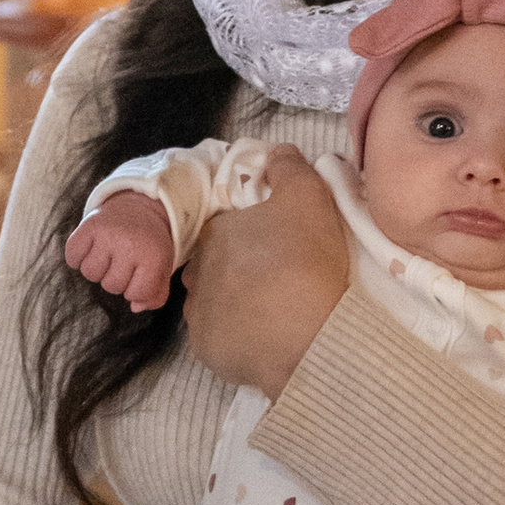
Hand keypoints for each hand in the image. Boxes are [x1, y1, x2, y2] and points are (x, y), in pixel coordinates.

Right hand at [66, 191, 176, 312]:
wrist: (138, 208)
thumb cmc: (148, 245)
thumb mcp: (161, 268)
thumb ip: (155, 294)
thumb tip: (135, 307)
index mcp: (154, 256)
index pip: (135, 294)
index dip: (134, 290)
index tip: (138, 274)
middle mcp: (130, 244)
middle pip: (111, 286)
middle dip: (115, 279)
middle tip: (122, 261)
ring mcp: (108, 234)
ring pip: (90, 273)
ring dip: (97, 269)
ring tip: (106, 255)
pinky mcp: (88, 226)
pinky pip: (73, 257)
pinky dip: (77, 258)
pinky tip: (89, 249)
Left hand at [181, 143, 348, 395]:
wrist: (310, 336)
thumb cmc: (305, 261)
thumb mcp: (308, 196)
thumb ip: (289, 168)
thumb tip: (276, 151)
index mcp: (215, 235)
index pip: (226, 230)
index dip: (252, 236)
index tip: (277, 247)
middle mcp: (195, 273)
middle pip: (216, 267)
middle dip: (239, 271)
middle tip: (277, 279)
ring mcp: (198, 316)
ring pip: (215, 304)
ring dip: (236, 305)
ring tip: (274, 312)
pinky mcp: (208, 352)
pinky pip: (221, 341)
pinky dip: (239, 338)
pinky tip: (266, 338)